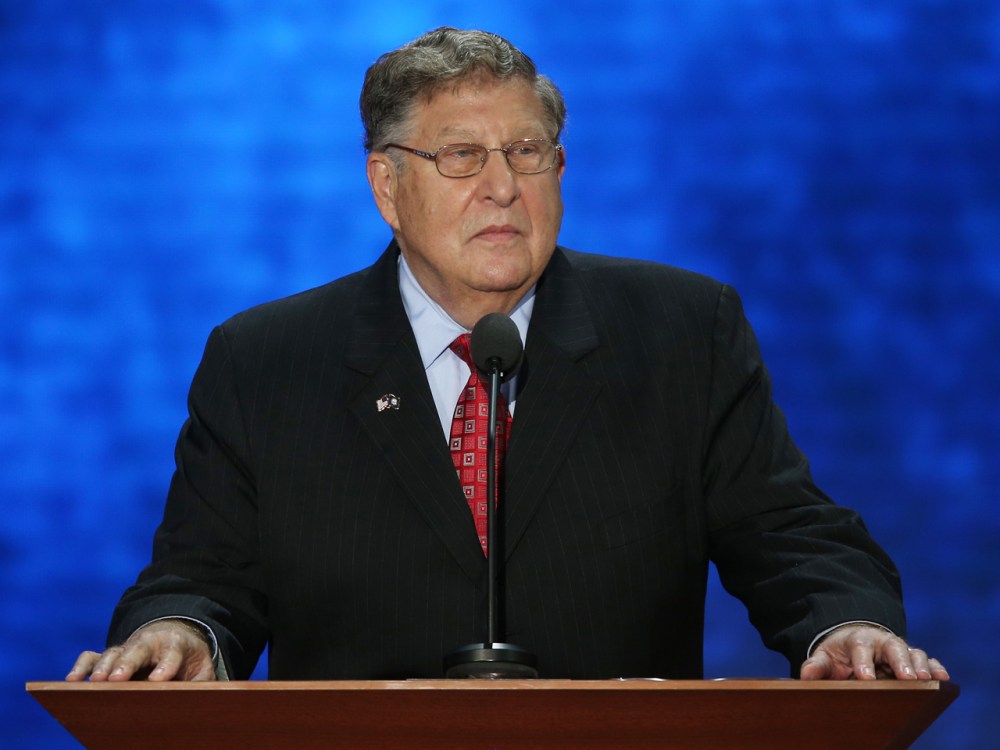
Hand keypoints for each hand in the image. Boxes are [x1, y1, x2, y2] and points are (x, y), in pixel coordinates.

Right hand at [66, 619, 215, 681]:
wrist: (176, 637)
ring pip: (113, 653)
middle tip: (117, 679)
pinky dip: (82, 666)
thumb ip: (201, 683)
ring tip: (93, 683)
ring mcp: (127, 649)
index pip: (172, 654)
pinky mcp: (111, 656)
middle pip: (137, 651)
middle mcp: (148, 643)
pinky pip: (92, 656)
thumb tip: (201, 700)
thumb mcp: (203, 668)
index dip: (166, 667)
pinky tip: (72, 680)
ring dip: (102, 667)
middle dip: (127, 664)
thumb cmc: (189, 660)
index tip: (158, 680)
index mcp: (175, 644)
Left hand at [800, 624, 948, 680]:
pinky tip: (943, 678)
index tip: (866, 678)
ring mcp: (900, 649)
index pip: (860, 648)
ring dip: (921, 665)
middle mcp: (882, 642)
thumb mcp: (824, 656)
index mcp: (858, 639)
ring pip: (913, 653)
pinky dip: (936, 667)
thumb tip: (806, 675)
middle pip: (893, 647)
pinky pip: (927, 661)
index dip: (863, 662)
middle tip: (907, 678)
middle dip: (900, 662)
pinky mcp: (912, 659)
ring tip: (926, 679)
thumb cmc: (840, 654)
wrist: (855, 642)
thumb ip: (816, 665)